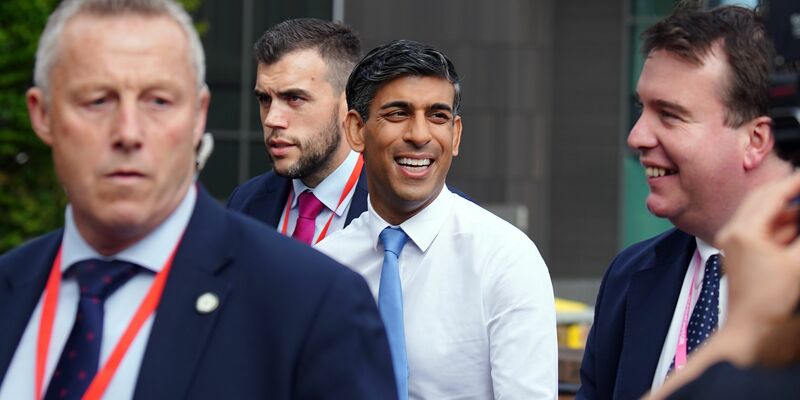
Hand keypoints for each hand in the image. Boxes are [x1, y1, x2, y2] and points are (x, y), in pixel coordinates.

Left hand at [716, 172, 799, 337]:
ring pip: (761, 213)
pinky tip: (797, 224)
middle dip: (787, 189)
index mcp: (743, 231)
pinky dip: (780, 223)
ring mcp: (733, 241)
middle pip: (762, 199)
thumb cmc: (770, 300)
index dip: (794, 182)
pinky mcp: (739, 252)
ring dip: (786, 208)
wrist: (749, 329)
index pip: (772, 195)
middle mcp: (733, 231)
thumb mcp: (798, 263)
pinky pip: (760, 228)